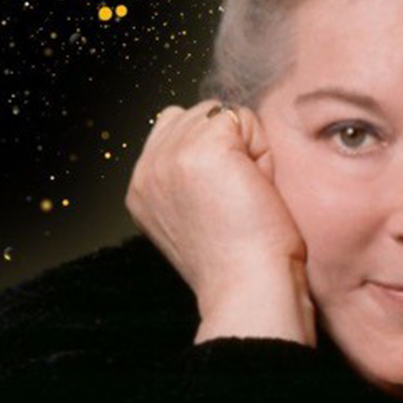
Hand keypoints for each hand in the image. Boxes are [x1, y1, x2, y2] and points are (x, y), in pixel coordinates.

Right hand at [127, 100, 315, 345]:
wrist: (250, 288)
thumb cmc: (237, 262)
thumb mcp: (192, 216)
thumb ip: (184, 176)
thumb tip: (209, 134)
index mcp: (140, 189)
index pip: (173, 127)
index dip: (210, 155)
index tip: (219, 205)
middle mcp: (148, 169)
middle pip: (198, 115)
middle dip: (228, 148)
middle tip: (235, 201)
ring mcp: (172, 156)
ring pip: (222, 114)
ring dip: (245, 148)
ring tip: (244, 195)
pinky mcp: (205, 147)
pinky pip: (243, 118)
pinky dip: (261, 150)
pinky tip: (256, 188)